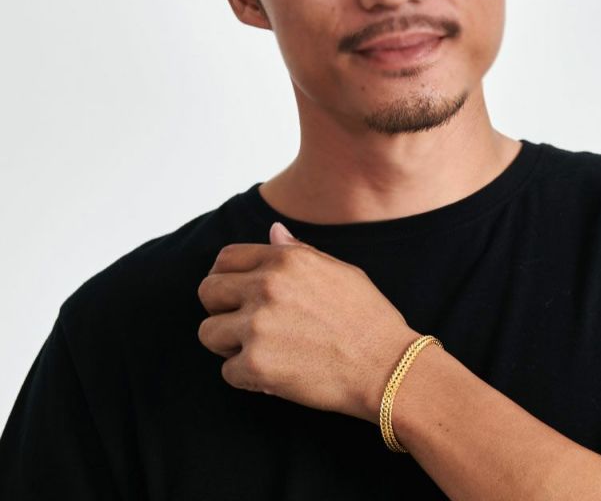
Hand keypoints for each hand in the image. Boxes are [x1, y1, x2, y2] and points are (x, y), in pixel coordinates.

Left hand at [197, 222, 418, 423]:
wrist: (385, 365)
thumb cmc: (368, 318)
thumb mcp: (338, 270)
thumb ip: (299, 251)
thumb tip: (273, 231)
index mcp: (284, 260)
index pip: (226, 258)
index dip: (224, 275)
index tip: (233, 293)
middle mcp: (266, 286)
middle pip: (207, 291)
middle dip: (219, 308)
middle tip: (240, 325)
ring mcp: (257, 326)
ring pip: (208, 333)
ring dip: (227, 344)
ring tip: (257, 350)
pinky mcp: (256, 364)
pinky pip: (227, 371)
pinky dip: (246, 377)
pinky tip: (273, 374)